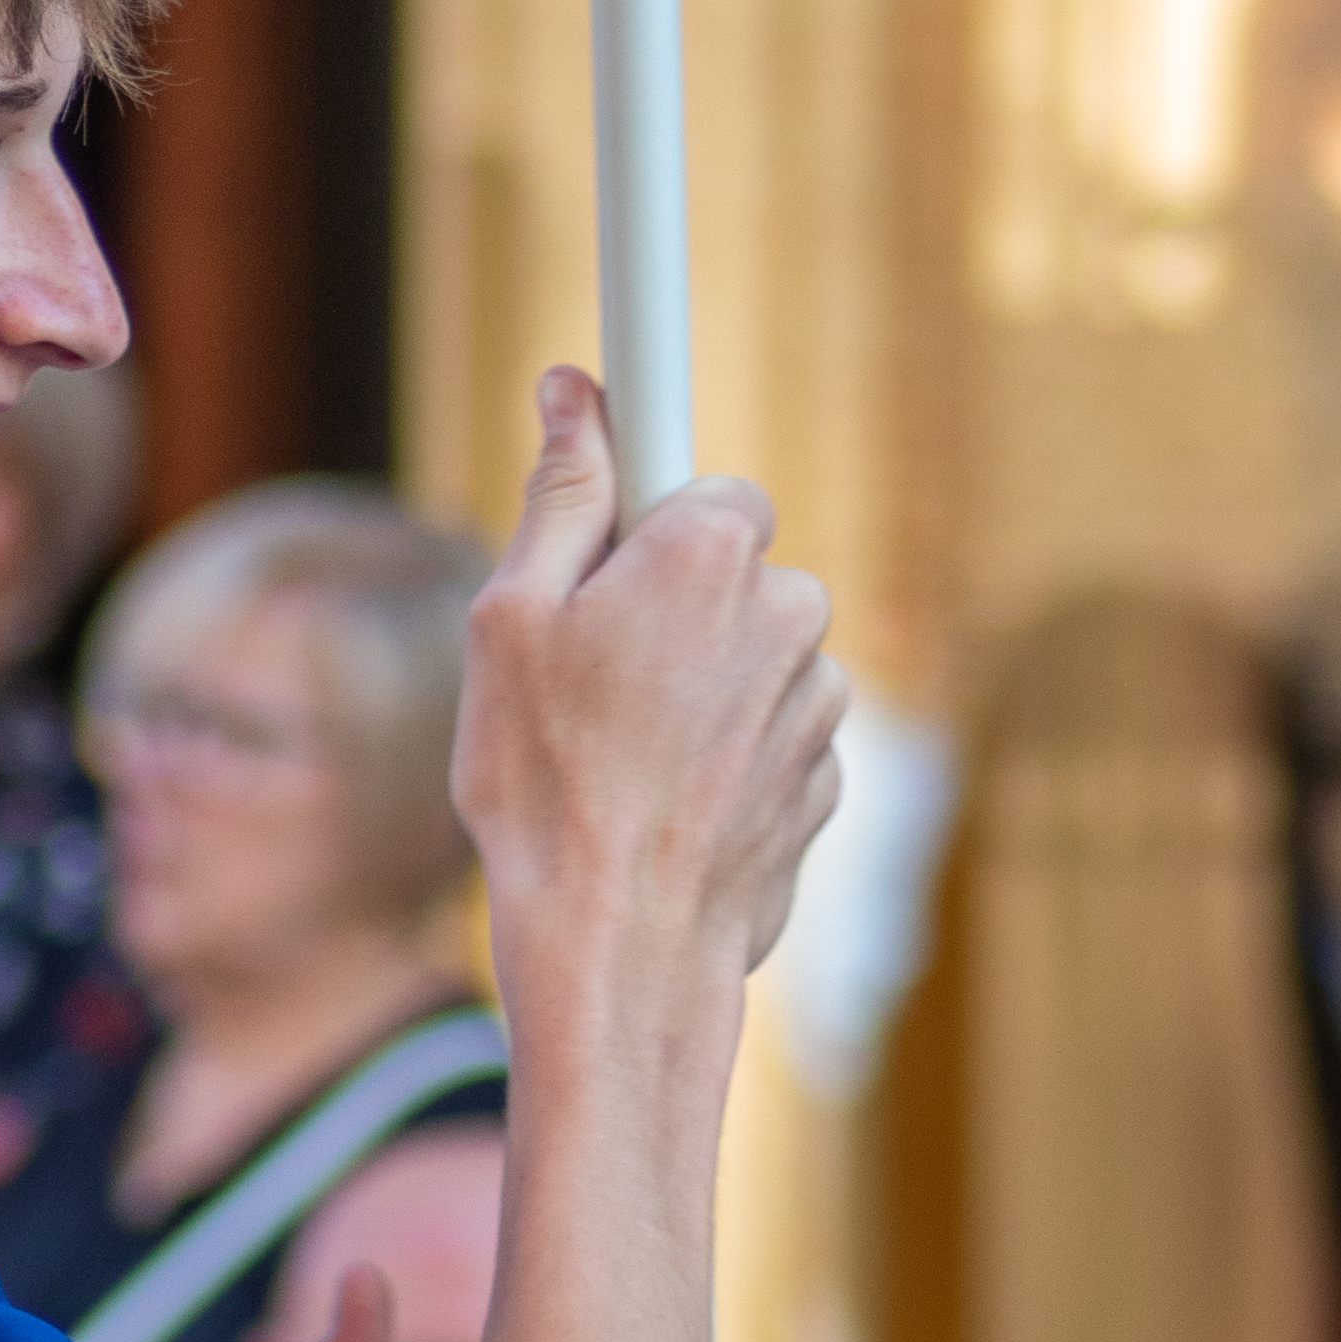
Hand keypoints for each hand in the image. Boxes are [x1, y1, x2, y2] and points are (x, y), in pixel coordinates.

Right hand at [454, 374, 843, 1005]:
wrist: (620, 950)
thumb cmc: (545, 784)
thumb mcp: (511, 621)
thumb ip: (563, 493)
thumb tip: (574, 390)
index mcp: (710, 552)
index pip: (706, 483)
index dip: (651, 520)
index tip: (622, 545)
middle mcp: (790, 613)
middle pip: (732, 572)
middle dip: (670, 608)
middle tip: (589, 677)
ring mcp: (821, 703)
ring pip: (756, 656)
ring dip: (702, 687)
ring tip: (624, 758)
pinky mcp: (829, 779)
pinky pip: (774, 732)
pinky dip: (729, 755)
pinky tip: (667, 804)